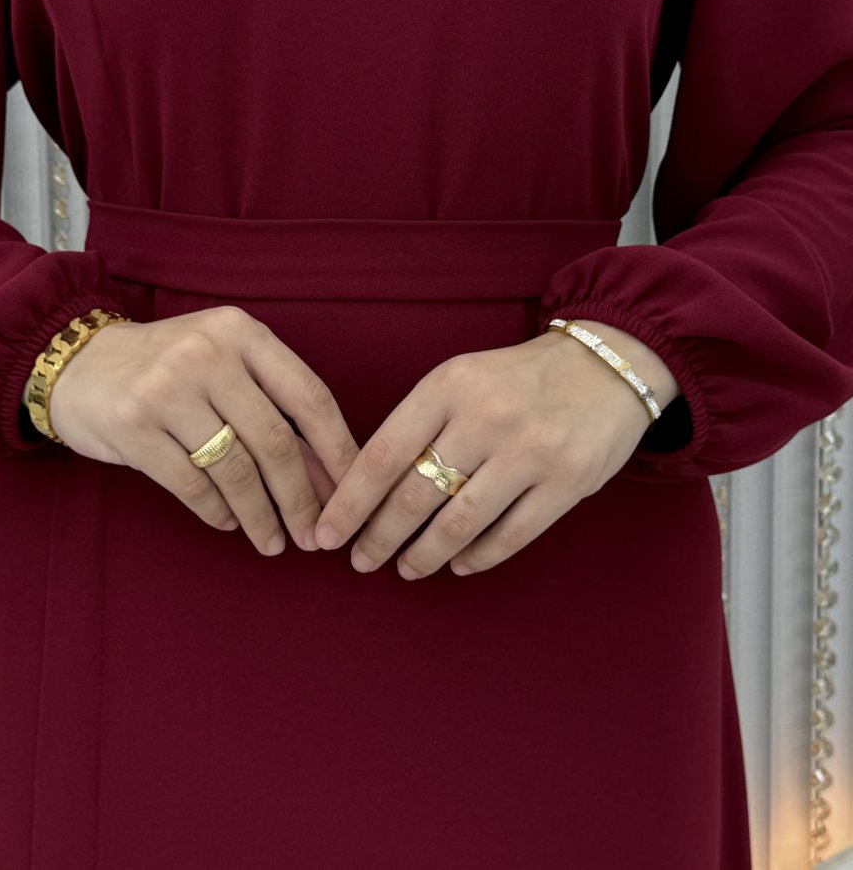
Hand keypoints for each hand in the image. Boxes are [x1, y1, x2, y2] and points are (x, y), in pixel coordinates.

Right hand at [45, 305, 358, 555]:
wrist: (77, 363)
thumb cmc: (169, 369)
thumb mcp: (225, 367)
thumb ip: (274, 412)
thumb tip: (329, 479)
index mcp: (241, 332)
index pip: (309, 396)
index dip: (338, 451)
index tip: (353, 494)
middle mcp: (207, 353)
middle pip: (275, 441)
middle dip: (301, 499)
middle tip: (314, 537)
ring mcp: (167, 388)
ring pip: (235, 470)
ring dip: (261, 517)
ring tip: (273, 542)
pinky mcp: (133, 426)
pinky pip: (192, 485)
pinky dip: (218, 513)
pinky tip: (230, 523)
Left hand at [312, 326, 671, 579]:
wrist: (606, 365)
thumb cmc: (517, 379)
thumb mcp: (462, 379)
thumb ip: (420, 424)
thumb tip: (365, 488)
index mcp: (449, 386)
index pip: (383, 454)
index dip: (350, 502)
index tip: (326, 534)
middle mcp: (486, 417)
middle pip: (414, 496)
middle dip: (379, 537)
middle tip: (362, 561)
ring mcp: (529, 452)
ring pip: (458, 523)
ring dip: (424, 555)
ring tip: (406, 568)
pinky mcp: (567, 482)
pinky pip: (509, 536)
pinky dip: (476, 557)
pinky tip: (458, 565)